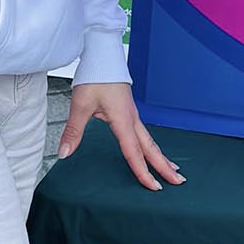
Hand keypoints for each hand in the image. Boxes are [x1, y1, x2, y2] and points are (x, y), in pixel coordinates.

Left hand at [57, 82, 183, 190]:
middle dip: (164, 166)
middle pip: (150, 148)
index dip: (143, 171)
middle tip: (178, 181)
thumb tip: (64, 153)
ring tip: (172, 169)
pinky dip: (151, 146)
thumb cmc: (95, 77)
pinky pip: (144, 133)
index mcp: (123, 120)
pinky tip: (152, 149)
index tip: (153, 187)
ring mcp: (132, 115)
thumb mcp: (80, 104)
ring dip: (161, 156)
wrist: (103, 56)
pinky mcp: (129, 111)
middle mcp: (132, 119)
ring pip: (150, 140)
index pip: (134, 152)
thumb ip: (74, 131)